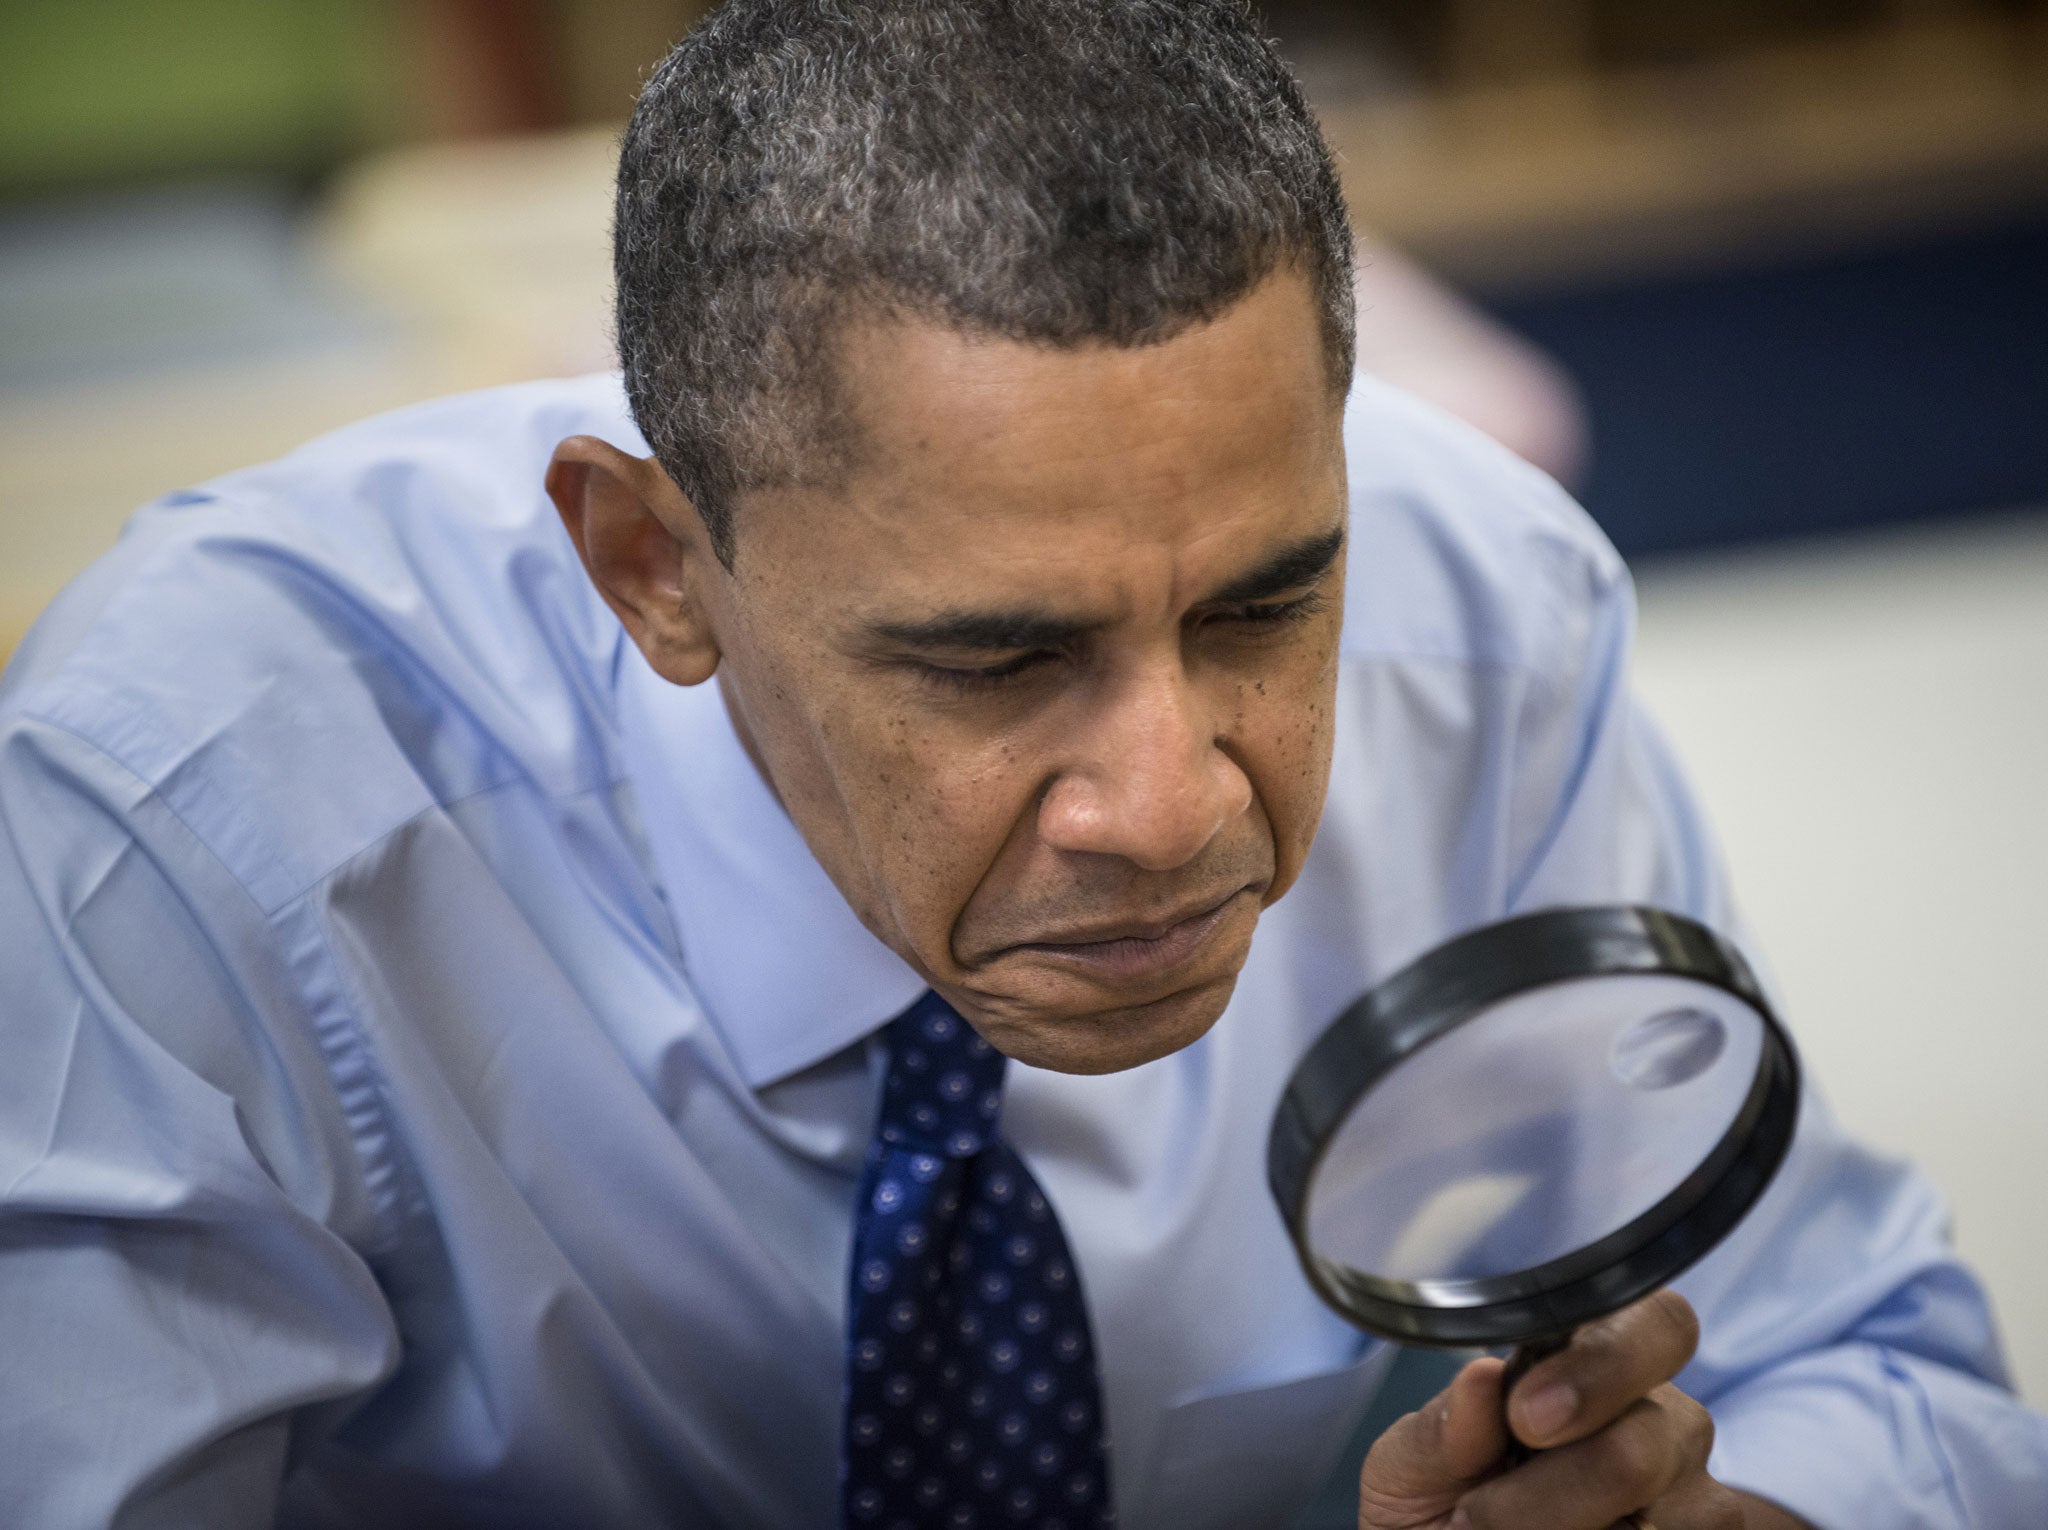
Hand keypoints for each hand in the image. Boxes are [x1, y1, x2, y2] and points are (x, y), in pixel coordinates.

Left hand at [1356, 1290, 1809, 1528]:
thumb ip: (1442, 1428)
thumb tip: (1481, 1378)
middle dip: (1553, 1487)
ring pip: (1657, 1515)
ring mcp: (1693, 1500)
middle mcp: (1663, 1422)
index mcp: (1596, 1363)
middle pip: (1648, 1438)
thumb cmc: (1433, 1506)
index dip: (1603, 1365)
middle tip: (1479, 1514)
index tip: (1527, 1416)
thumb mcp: (1410, 1467)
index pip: (1660, 1323)